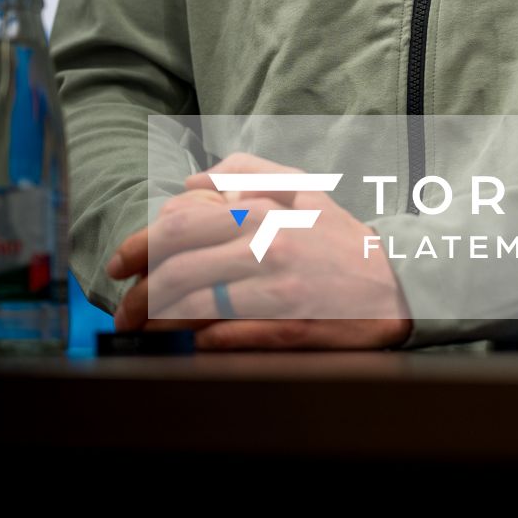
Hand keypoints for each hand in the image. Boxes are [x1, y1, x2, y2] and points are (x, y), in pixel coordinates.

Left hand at [106, 151, 413, 350]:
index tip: (121, 265)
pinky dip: (195, 341)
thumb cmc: (341, 239)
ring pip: (193, 305)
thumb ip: (247, 173)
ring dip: (156, 323)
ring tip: (141, 331)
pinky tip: (185, 344)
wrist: (396, 285)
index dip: (140, 246)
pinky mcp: (287, 326)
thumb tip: (191, 182)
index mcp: (264, 211)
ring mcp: (276, 288)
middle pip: (178, 268)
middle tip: (121, 309)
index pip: (181, 224)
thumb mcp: (303, 190)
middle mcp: (267, 245)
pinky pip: (224, 336)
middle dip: (138, 293)